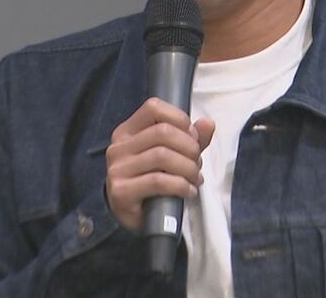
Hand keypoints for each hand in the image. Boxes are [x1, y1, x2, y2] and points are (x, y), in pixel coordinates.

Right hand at [104, 97, 214, 231]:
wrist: (134, 218)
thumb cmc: (153, 182)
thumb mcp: (172, 155)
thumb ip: (190, 139)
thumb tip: (208, 123)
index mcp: (127, 132)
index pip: (153, 107)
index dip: (180, 119)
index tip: (193, 138)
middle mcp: (118, 147)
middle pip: (162, 132)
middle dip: (189, 147)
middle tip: (197, 163)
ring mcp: (117, 169)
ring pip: (162, 156)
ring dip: (188, 167)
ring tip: (196, 178)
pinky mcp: (121, 191)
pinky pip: (158, 181)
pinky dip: (181, 185)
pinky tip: (189, 192)